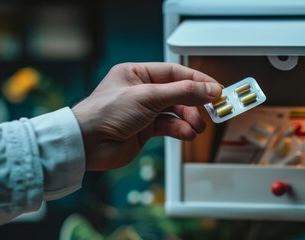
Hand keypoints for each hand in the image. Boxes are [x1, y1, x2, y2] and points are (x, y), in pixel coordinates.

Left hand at [72, 63, 221, 170]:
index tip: (215, 89)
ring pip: (175, 111)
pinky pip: (169, 127)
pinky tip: (187, 134)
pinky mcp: (144, 130)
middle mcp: (141, 91)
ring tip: (197, 127)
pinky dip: (180, 130)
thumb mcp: (148, 96)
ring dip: (189, 119)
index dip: (197, 80)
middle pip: (177, 93)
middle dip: (195, 103)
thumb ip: (182, 92)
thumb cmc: (105, 113)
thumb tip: (208, 89)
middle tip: (211, 109)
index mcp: (136, 73)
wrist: (88, 144)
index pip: (174, 73)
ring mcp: (143, 111)